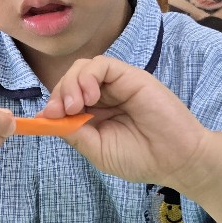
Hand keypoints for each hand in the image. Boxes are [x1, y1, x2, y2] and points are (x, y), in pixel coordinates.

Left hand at [39, 56, 208, 186]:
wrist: (177, 159)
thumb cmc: (141, 158)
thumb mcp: (98, 150)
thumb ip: (74, 132)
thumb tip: (46, 118)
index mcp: (94, 115)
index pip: (64, 99)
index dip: (51, 104)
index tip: (45, 118)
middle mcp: (104, 96)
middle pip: (70, 80)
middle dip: (59, 94)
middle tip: (61, 112)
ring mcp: (117, 85)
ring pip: (82, 68)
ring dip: (71, 84)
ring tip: (77, 106)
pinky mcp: (130, 76)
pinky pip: (101, 64)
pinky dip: (88, 76)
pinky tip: (91, 97)